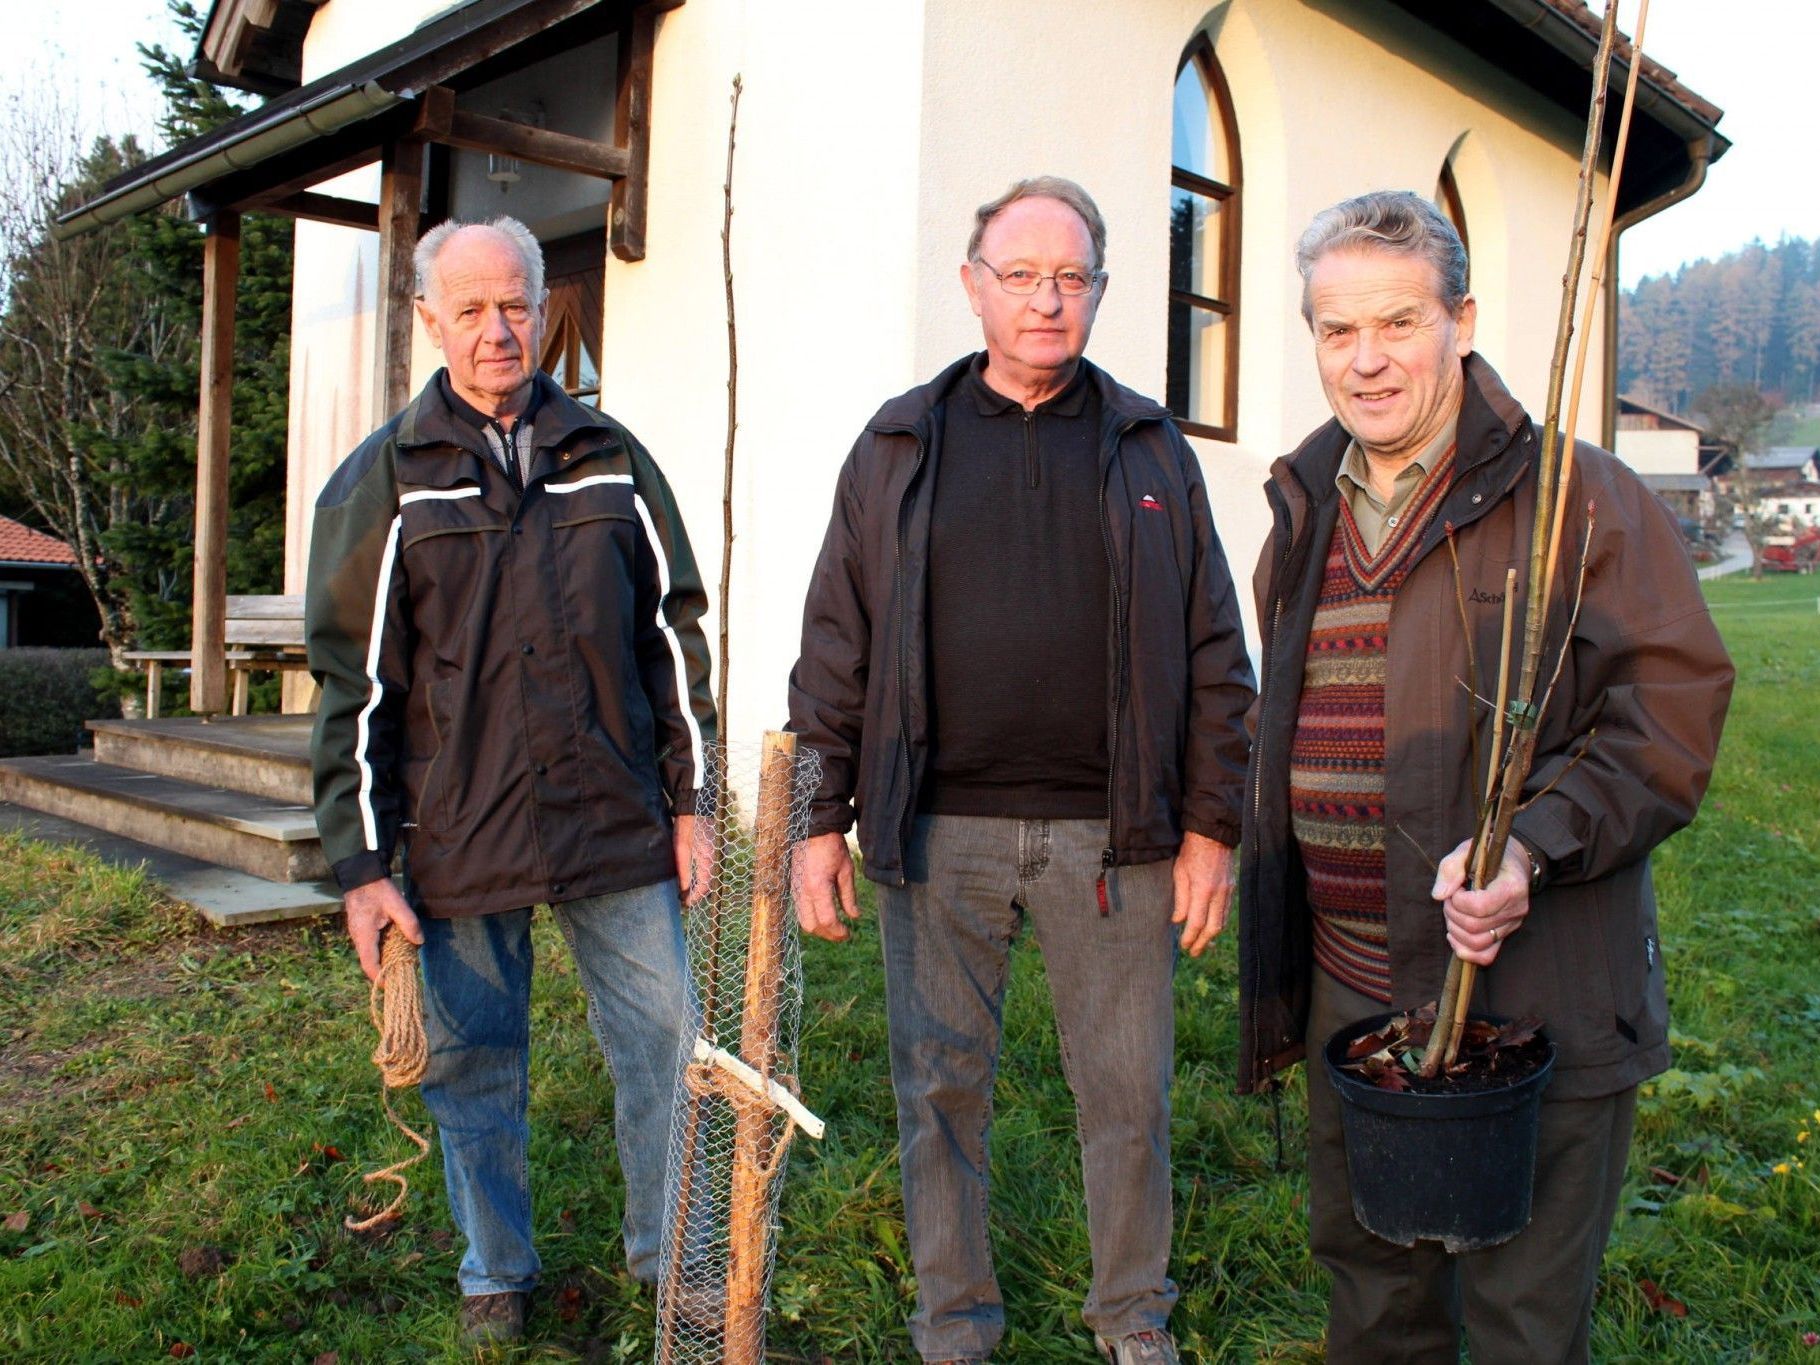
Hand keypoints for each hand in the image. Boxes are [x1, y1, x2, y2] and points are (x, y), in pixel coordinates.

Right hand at [343, 877, 422, 982]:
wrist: (362, 876)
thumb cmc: (378, 890)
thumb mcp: (397, 904)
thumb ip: (409, 923)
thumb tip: (419, 942)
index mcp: (364, 936)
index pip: (369, 966)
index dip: (380, 978)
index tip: (392, 986)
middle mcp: (358, 939)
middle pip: (371, 963)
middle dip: (386, 970)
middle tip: (404, 973)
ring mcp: (358, 935)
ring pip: (371, 955)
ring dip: (386, 960)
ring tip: (404, 961)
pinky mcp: (362, 930)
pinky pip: (372, 946)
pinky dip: (384, 950)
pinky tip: (397, 946)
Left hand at [674, 813, 708, 905]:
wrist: (694, 809)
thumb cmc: (686, 828)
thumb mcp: (681, 850)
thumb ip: (684, 871)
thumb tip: (683, 891)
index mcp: (708, 861)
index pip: (704, 886)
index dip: (695, 897)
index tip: (685, 903)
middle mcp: (715, 860)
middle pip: (708, 883)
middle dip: (698, 893)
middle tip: (685, 899)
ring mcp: (715, 855)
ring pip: (709, 876)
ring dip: (699, 885)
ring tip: (687, 891)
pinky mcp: (712, 850)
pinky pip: (708, 868)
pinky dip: (701, 876)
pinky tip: (692, 877)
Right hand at [794, 831, 860, 941]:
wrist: (813, 829)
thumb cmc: (832, 847)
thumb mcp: (846, 870)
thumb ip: (849, 896)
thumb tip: (854, 916)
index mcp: (818, 887)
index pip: (827, 920)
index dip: (838, 932)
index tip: (849, 933)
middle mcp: (803, 892)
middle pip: (812, 926)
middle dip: (828, 934)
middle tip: (842, 934)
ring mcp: (795, 890)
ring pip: (803, 921)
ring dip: (819, 928)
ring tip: (834, 926)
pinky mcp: (793, 888)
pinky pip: (799, 911)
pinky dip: (811, 918)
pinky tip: (824, 914)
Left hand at [1171, 831, 1235, 956]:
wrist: (1212, 834)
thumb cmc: (1191, 852)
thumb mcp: (1179, 873)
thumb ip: (1180, 899)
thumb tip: (1178, 921)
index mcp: (1203, 890)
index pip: (1197, 922)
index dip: (1190, 937)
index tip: (1184, 945)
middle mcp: (1218, 893)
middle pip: (1213, 928)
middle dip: (1203, 943)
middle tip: (1193, 952)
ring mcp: (1228, 891)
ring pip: (1222, 921)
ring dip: (1211, 936)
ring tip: (1201, 944)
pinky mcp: (1232, 888)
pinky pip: (1226, 911)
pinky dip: (1218, 922)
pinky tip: (1210, 927)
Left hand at [1432, 836, 1531, 965]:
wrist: (1510, 862)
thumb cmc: (1487, 855)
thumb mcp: (1466, 851)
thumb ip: (1450, 869)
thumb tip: (1439, 895)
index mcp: (1511, 887)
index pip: (1480, 907)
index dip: (1458, 901)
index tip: (1456, 888)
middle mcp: (1515, 910)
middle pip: (1475, 927)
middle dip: (1452, 914)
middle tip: (1450, 899)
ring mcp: (1511, 925)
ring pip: (1478, 944)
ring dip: (1455, 930)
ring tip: (1452, 912)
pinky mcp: (1504, 935)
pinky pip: (1486, 955)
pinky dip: (1465, 951)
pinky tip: (1454, 935)